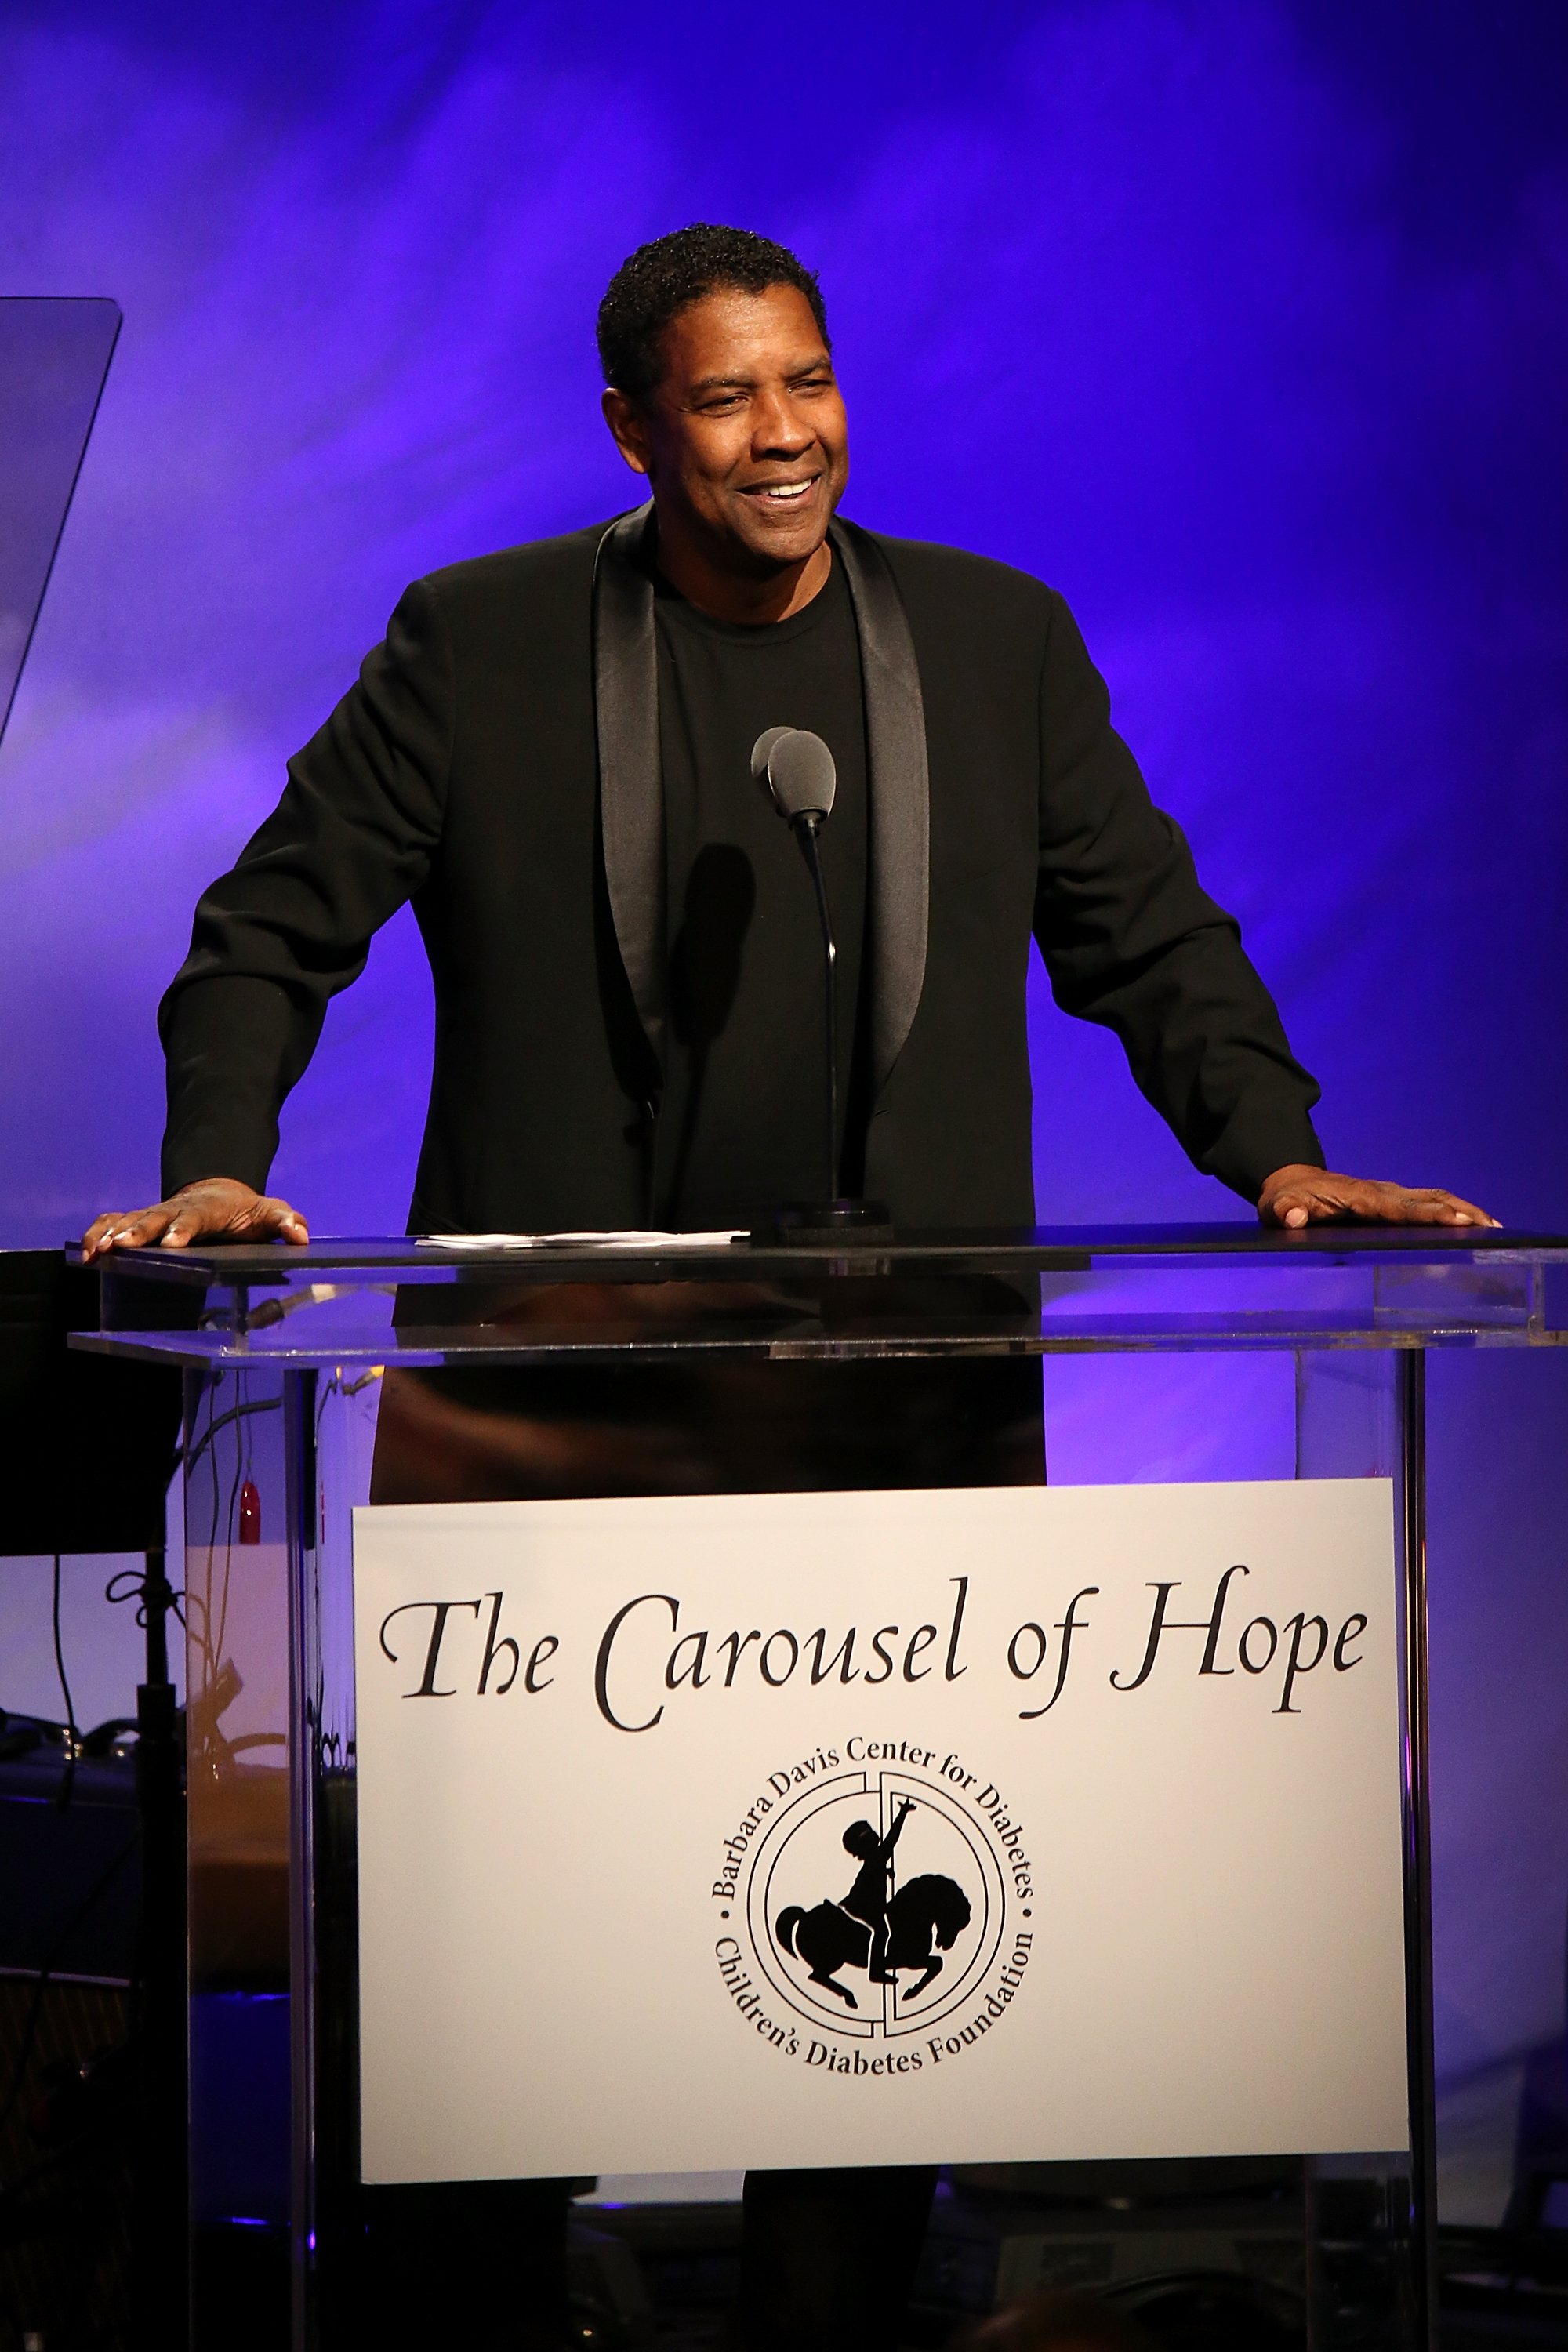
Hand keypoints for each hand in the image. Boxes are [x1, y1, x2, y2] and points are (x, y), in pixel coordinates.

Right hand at [81, 1178, 309, 1258]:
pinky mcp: (140, 1220)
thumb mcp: (269, 1213)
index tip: (172, 1242)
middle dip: (138, 1231)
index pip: (195, 1217)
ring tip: (95, 1251)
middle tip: (121, 1246)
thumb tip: (301, 1234)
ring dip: (111, 1234)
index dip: (183, 1228)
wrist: (219, 1193)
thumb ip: (285, 1221)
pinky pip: (114, 1221)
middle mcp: (176, 1208)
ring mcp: (156, 1213)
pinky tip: (85, 1251)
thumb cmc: (245, 1211)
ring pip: (128, 1218)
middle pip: (154, 1216)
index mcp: (208, 1208)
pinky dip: (98, 1232)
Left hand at [1257, 1166, 1497, 1230]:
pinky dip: (1451, 1210)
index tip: (1457, 1221)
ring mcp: (1387, 1194)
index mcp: (1358, 1197)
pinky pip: (1426, 1203)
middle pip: (1427, 1199)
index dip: (1428, 1215)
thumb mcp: (1276, 1207)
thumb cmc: (1285, 1200)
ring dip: (1463, 1209)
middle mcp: (1380, 1192)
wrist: (1291, 1183)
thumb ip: (1284, 1212)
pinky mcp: (1391, 1200)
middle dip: (1459, 1211)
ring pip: (1433, 1197)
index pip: (1399, 1208)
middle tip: (1490, 1227)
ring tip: (1493, 1227)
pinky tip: (1471, 1225)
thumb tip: (1295, 1216)